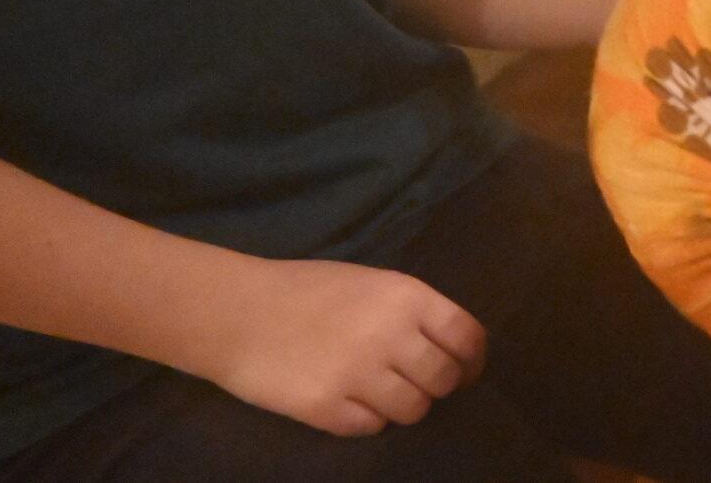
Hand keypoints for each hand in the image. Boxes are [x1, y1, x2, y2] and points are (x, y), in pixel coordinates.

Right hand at [188, 257, 485, 436]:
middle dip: (439, 386)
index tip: (467, 371)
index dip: (473, 360)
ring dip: (405, 406)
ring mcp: (358, 374)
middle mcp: (390, 335)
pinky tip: (352, 403)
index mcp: (406, 297)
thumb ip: (410, 311)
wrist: (238, 312)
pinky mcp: (327, 407)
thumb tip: (448, 345)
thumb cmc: (306, 290)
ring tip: (383, 394)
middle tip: (421, 385)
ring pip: (413, 410)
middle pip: (444, 379)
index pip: (467, 337)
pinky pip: (372, 427)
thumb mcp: (371, 283)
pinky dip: (368, 420)